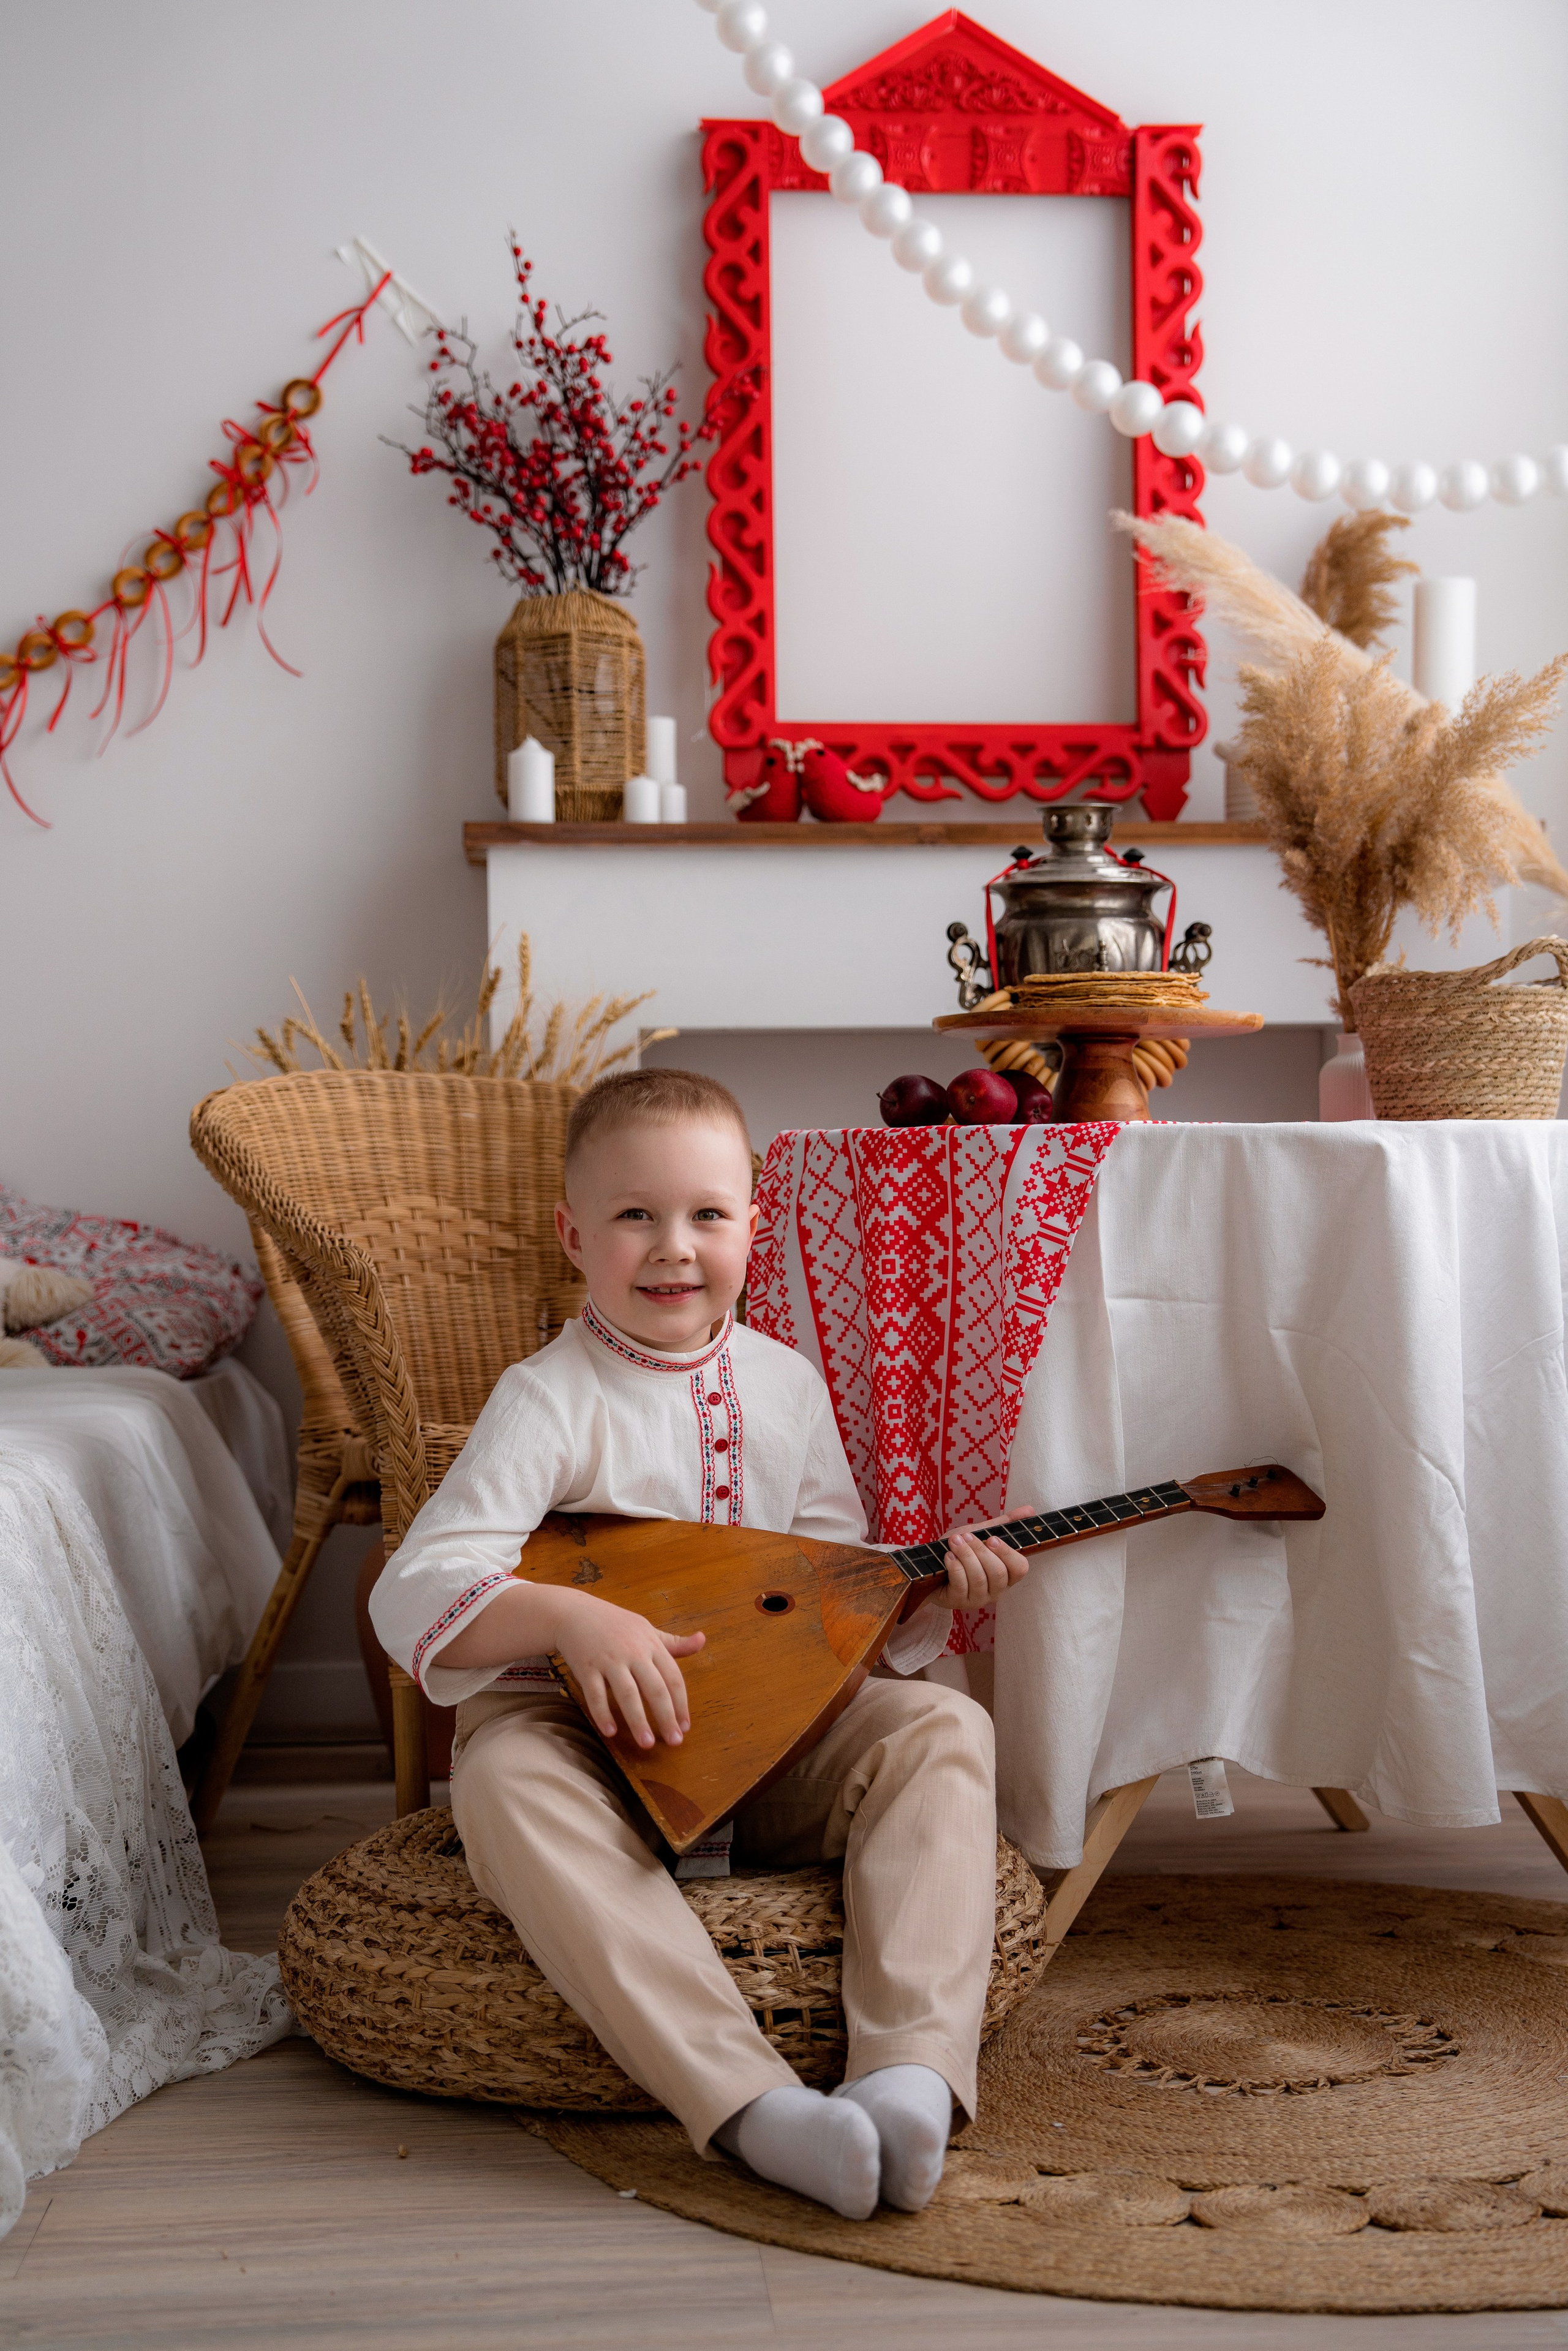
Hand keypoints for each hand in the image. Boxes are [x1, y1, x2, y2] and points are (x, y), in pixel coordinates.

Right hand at [551, 1588, 704, 1750]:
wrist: (574, 1612)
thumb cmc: (615, 1624)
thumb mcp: (647, 1629)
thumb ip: (674, 1642)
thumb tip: (703, 1640)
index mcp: (651, 1644)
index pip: (673, 1678)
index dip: (681, 1704)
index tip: (685, 1727)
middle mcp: (633, 1652)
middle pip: (654, 1688)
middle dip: (666, 1717)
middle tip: (674, 1742)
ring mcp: (609, 1660)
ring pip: (627, 1694)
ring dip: (638, 1720)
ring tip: (646, 1743)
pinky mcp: (586, 1667)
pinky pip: (595, 1694)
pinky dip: (602, 1713)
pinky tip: (610, 1732)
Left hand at [930, 1528, 1029, 1612]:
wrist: (930, 1565)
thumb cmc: (960, 1550)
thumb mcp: (981, 1533)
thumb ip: (1004, 1524)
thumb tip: (1029, 1509)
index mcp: (1007, 1575)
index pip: (1020, 1569)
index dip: (1007, 1553)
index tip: (992, 1538)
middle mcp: (996, 1590)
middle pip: (998, 1573)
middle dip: (980, 1551)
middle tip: (966, 1537)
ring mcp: (978, 1599)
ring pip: (979, 1578)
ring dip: (965, 1556)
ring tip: (954, 1542)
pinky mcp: (958, 1602)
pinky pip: (961, 1585)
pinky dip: (955, 1567)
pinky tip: (948, 1556)